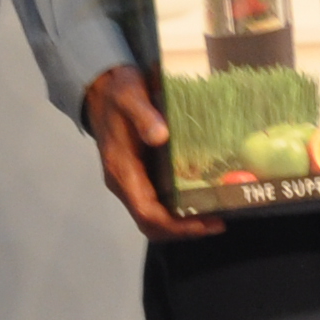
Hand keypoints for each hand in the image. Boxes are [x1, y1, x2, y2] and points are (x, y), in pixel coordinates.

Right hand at [82, 65, 223, 240]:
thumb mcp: (129, 95)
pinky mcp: (140, 176)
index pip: (147, 213)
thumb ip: (143, 114)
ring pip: (156, 216)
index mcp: (121, 170)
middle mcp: (125, 183)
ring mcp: (131, 181)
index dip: (176, 225)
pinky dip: (180, 207)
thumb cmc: (118, 92)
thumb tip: (160, 136)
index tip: (206, 223)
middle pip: (152, 223)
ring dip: (183, 222)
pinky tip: (203, 197)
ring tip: (216, 213)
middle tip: (219, 222)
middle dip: (184, 229)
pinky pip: (159, 201)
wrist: (101, 89)